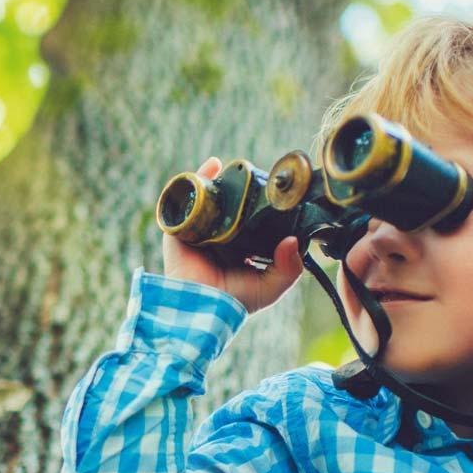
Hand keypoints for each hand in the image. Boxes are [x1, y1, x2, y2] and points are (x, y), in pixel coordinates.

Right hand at [160, 156, 303, 314]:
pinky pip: (186, 200)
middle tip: (252, 175)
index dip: (260, 208)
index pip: (250, 223)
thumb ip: (290, 268)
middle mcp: (217, 239)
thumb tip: (293, 239)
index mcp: (238, 250)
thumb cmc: (234, 302)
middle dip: (239, 191)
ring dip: (218, 182)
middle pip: (229, 208)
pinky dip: (195, 181)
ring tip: (232, 167)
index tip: (273, 192)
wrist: (201, 306)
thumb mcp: (271, 287)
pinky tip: (211, 166)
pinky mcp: (180, 228)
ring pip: (209, 200)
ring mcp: (198, 232)